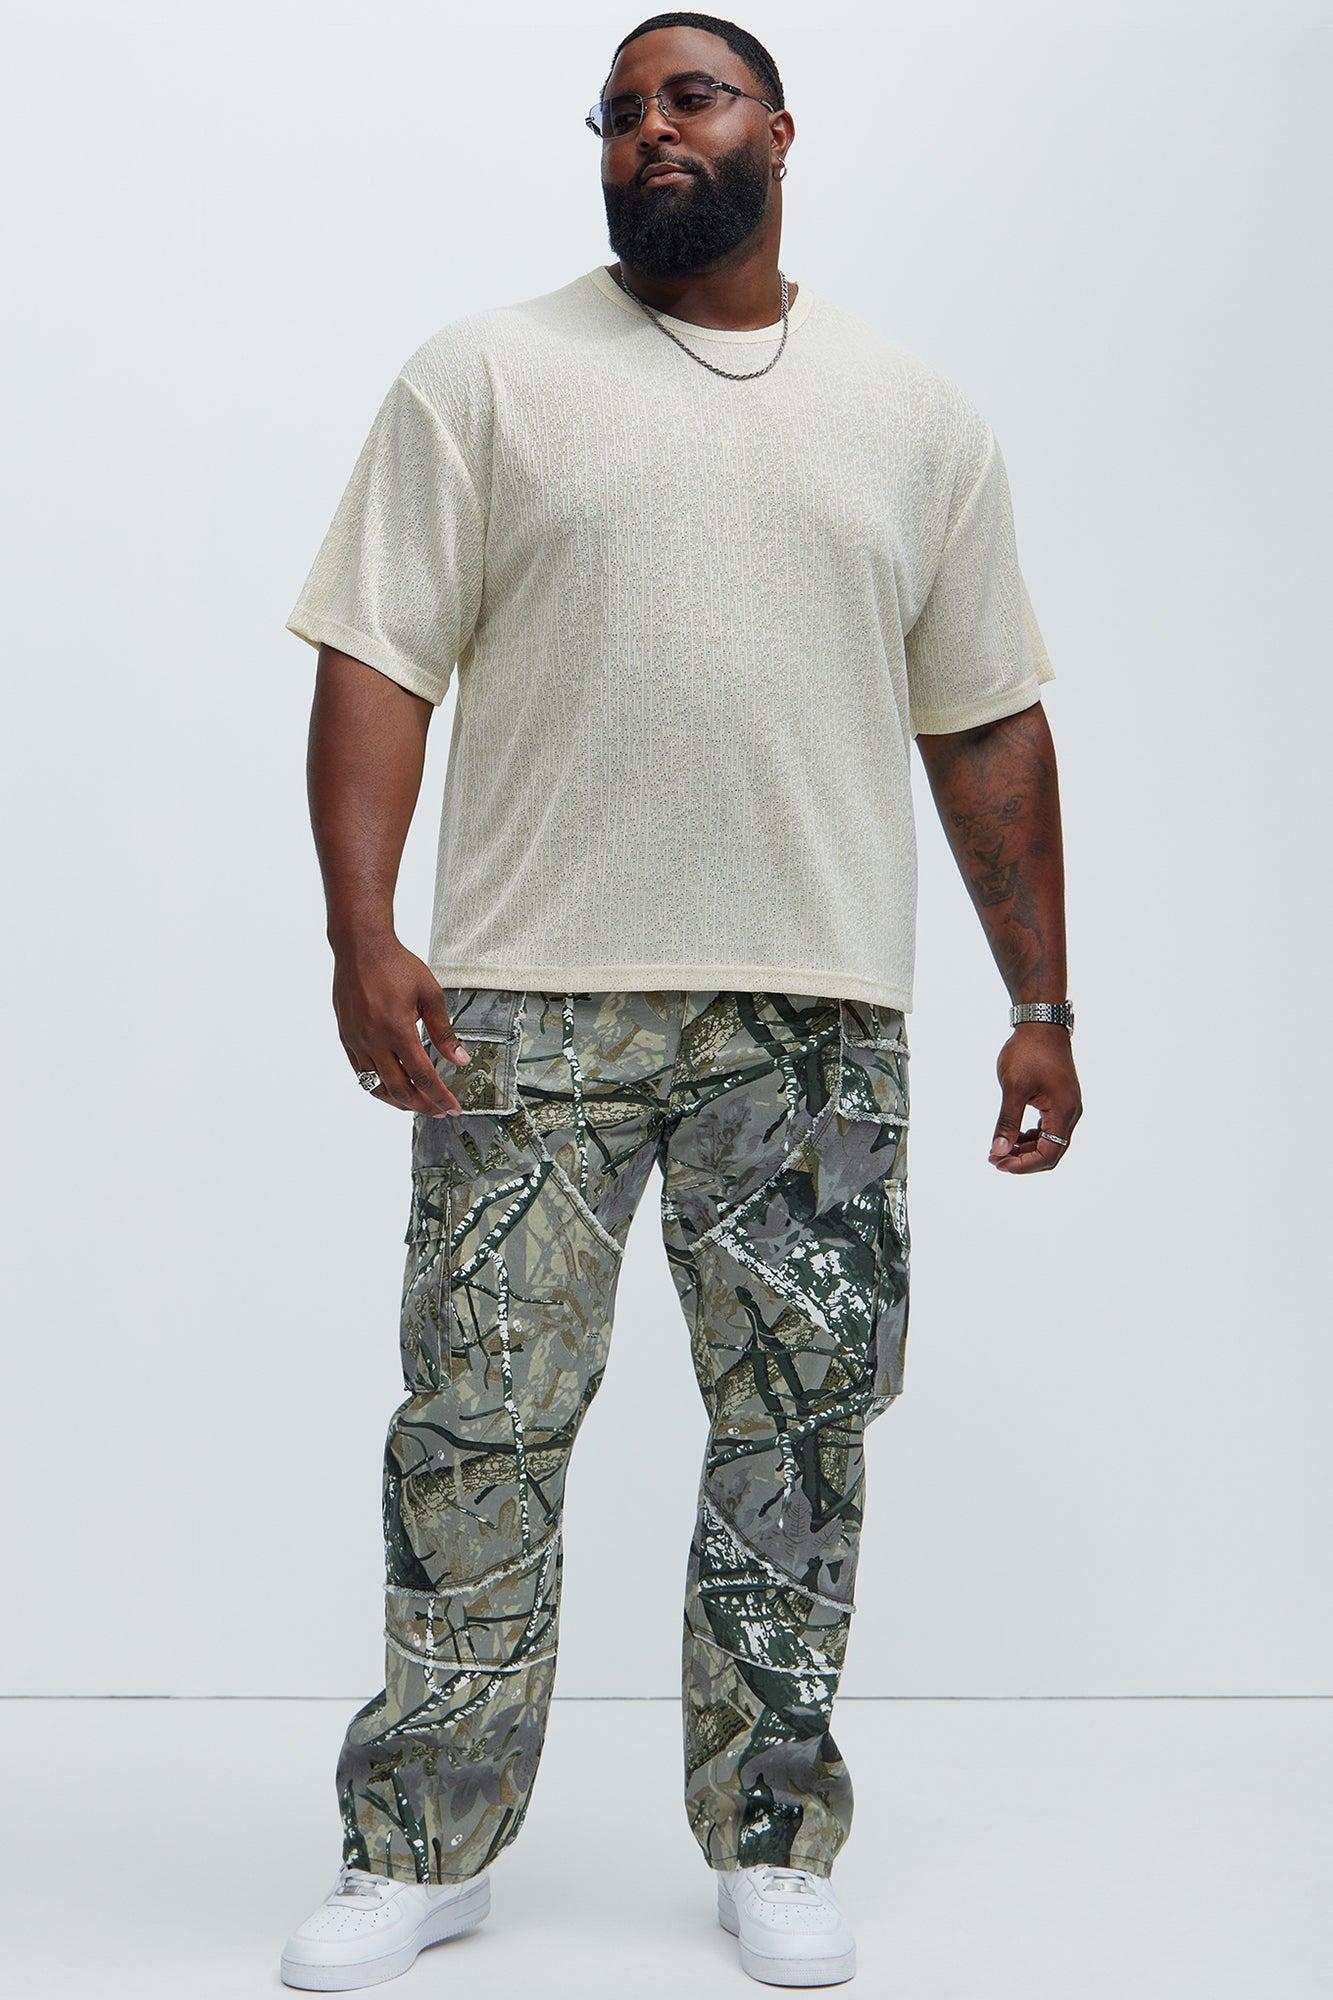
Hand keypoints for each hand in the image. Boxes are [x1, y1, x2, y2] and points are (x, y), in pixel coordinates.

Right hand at [332, 937, 472, 1114]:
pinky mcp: (346, 1037)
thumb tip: (460, 1060)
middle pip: (399, 1088)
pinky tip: (391, 1087)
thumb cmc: (397, 966)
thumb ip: (444, 1032)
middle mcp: (374, 1040)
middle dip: (422, 1105)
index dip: (439, 1096)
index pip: (423, 1076)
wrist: (360, 947)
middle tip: (438, 1112)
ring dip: (398, 1101)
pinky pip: (360, 1072)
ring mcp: (356, 1040)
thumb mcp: (430, 995)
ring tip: (416, 1104)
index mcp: (398, 1030)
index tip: (453, 1108)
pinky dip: (377, 1086)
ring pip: (376, 1086)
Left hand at [989, 1024, 1081, 1171]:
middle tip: (995, 1159)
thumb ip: (1007, 1122)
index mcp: (1064, 1111)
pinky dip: (1031, 1136)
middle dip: (1023, 1160)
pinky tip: (1013, 1135)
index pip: (1049, 1153)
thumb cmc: (1028, 1051)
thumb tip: (999, 1151)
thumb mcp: (1013, 1088)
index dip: (1024, 1164)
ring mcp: (1067, 1106)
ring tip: (1000, 1149)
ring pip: (1050, 1141)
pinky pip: (1049, 1127)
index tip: (999, 1163)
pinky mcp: (1060, 1099)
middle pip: (1052, 1151)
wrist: (1041, 1024)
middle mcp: (1071, 1112)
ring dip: (1026, 1149)